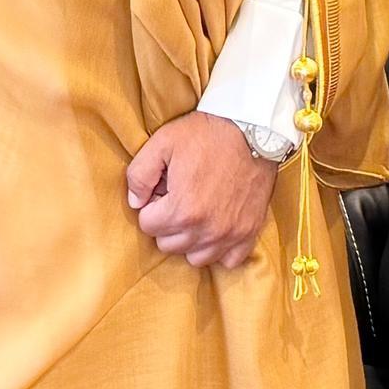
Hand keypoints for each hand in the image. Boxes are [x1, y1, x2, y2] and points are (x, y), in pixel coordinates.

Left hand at [124, 113, 278, 269]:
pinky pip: (228, 260)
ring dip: (190, 239)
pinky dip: (219, 248)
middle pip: (168, 244)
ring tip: (196, 212)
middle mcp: (206, 229)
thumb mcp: (162, 143)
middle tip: (178, 197)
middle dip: (167, 223)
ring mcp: (230, 234)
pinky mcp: (249, 232)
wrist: (253, 128)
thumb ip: (138, 175)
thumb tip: (135, 202)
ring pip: (195, 257)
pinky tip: (215, 226)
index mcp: (182, 209)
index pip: (148, 225)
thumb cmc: (205, 135)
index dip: (151, 204)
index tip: (163, 189)